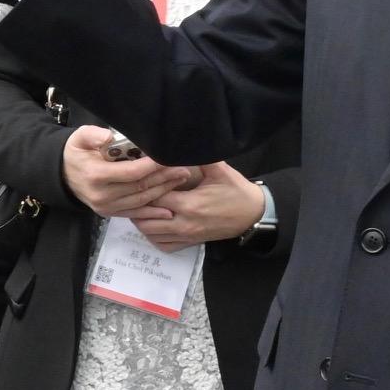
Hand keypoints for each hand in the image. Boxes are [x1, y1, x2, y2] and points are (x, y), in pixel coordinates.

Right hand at [59, 125, 199, 217]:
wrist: (62, 175)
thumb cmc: (76, 153)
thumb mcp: (79, 138)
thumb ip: (93, 135)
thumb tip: (109, 137)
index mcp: (95, 175)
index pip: (131, 172)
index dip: (152, 166)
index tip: (168, 158)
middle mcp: (102, 195)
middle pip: (140, 187)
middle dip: (164, 178)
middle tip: (184, 169)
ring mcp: (106, 207)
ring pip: (141, 200)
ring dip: (163, 191)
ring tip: (180, 180)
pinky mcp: (109, 213)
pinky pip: (135, 214)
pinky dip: (152, 213)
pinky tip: (169, 210)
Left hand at [131, 163, 266, 248]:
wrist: (253, 214)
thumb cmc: (236, 191)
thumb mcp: (220, 171)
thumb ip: (200, 158)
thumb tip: (181, 143)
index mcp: (189, 205)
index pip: (153, 198)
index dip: (145, 188)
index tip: (142, 179)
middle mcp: (184, 224)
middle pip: (145, 219)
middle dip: (138, 205)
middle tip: (137, 192)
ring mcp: (186, 236)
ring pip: (150, 234)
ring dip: (143, 220)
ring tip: (143, 205)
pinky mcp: (190, 243)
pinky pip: (163, 245)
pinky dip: (154, 236)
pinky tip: (154, 223)